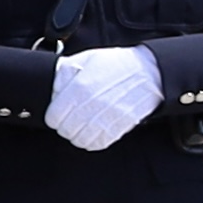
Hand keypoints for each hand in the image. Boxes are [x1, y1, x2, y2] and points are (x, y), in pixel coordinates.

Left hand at [43, 43, 161, 151]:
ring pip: (82, 140)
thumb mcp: (86, 59)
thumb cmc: (117, 64)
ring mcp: (109, 116)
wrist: (150, 71)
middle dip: (64, 128)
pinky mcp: (123, 126)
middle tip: (68, 122)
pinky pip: (100, 143)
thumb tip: (52, 90)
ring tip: (80, 128)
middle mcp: (93, 103)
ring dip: (78, 136)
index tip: (56, 116)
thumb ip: (64, 74)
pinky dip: (94, 142)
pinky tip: (93, 133)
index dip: (52, 118)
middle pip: (66, 130)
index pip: (54, 117)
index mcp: (80, 87)